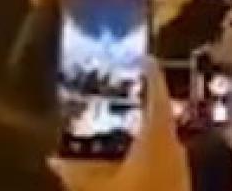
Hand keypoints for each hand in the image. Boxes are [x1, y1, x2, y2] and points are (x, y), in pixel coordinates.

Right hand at [53, 64, 189, 190]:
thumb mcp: (93, 188)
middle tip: (114, 93)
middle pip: (157, 116)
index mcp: (158, 137)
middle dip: (136, 105)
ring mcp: (179, 172)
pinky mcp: (176, 189)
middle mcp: (174, 149)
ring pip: (157, 142)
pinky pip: (158, 164)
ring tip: (109, 130)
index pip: (156, 91)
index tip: (139, 54)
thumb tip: (53, 161)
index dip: (149, 71)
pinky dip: (139, 158)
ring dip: (137, 135)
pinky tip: (120, 166)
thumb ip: (73, 173)